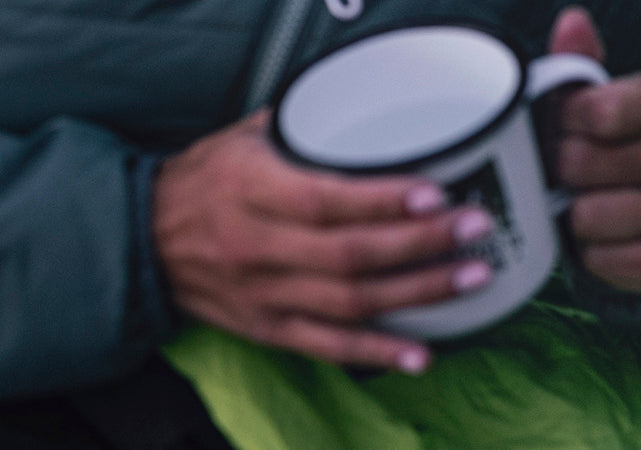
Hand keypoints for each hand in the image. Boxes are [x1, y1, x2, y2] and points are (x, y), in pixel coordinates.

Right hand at [154, 111, 492, 373]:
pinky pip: (328, 346)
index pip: (325, 200)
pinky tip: (422, 355)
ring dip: (418, 292)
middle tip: (475, 228)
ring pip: (349, 301)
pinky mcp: (267, 328)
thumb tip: (368, 104)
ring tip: (472, 278)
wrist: (142, 240)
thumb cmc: (204, 181)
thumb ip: (304, 125)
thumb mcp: (242, 138)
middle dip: (421, 244)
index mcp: (249, 190)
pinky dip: (377, 354)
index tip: (435, 194)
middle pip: (350, 254)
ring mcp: (263, 293)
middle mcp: (256, 246)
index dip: (383, 201)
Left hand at [549, 7, 640, 292]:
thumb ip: (583, 62)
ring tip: (585, 203)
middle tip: (570, 170)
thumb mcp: (609, 98)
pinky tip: (603, 237)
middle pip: (582, 163)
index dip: (568, 119)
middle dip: (562, 169)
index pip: (602, 109)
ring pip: (589, 215)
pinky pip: (603, 259)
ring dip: (574, 214)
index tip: (569, 123)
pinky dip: (592, 252)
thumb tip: (572, 21)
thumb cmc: (629, 142)